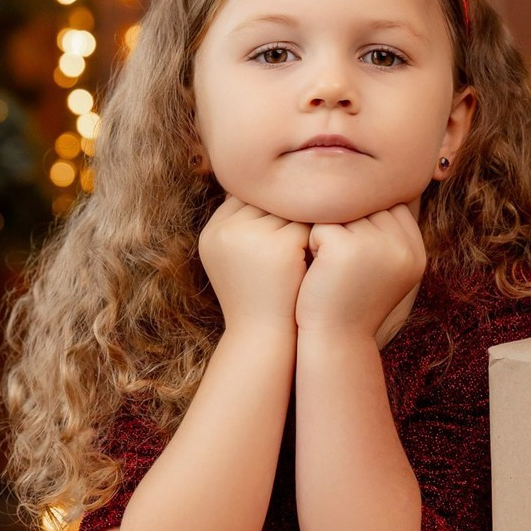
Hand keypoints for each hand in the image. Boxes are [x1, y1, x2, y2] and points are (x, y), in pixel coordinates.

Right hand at [198, 195, 311, 335]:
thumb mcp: (234, 260)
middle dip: (282, 214)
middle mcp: (227, 232)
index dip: (264, 210)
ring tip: (310, 238)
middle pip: (265, 201)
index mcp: (212, 234)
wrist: (264, 340)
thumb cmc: (254, 298)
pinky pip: (305, 224)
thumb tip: (264, 189)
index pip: (243, 198)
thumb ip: (241, 225)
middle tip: (298, 229)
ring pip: (287, 210)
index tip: (279, 226)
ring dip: (299, 223)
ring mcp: (254, 238)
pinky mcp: (282, 247)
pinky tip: (319, 250)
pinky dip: (313, 236)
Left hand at [294, 204, 425, 342]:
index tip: (354, 252)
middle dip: (347, 225)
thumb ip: (388, 232)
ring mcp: (376, 245)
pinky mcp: (346, 247)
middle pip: (367, 205)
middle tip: (339, 263)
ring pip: (343, 211)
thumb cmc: (353, 301)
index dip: (366, 220)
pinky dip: (313, 242)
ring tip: (330, 267)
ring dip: (329, 232)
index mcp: (416, 250)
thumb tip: (373, 186)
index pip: (390, 206)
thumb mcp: (384, 267)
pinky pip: (322, 223)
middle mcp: (402, 246)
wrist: (336, 342)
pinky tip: (318, 270)